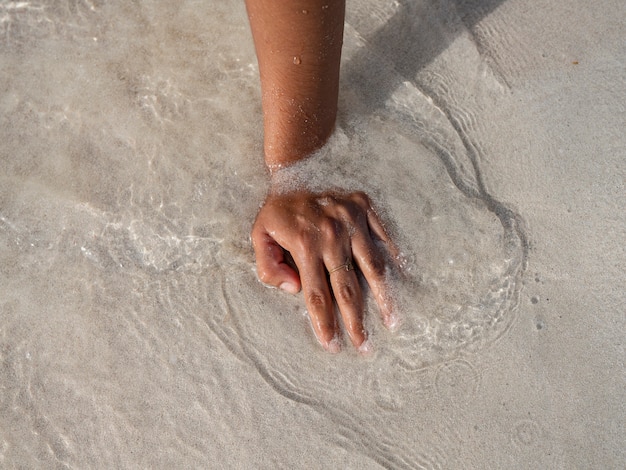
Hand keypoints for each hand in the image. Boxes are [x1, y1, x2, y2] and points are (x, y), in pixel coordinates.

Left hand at [251, 188, 397, 351]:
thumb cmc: (278, 209)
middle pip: (347, 288)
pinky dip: (394, 258)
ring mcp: (352, 222)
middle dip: (356, 321)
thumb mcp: (259, 235)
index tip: (333, 346)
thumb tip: (294, 290)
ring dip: (384, 297)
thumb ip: (268, 267)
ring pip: (372, 267)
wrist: (298, 168)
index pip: (316, 294)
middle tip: (365, 347)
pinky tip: (404, 279)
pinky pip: (383, 237)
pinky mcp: (365, 209)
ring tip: (393, 322)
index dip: (324, 323)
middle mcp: (331, 236)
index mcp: (304, 245)